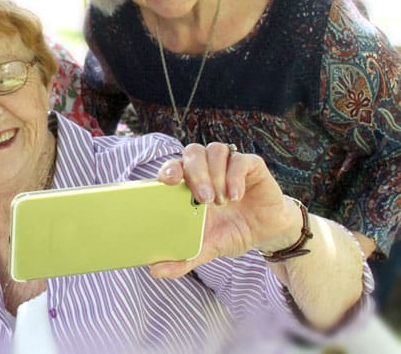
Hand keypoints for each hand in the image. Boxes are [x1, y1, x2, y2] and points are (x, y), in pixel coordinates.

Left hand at [150, 142, 300, 278]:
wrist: (267, 232)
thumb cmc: (231, 232)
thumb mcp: (207, 248)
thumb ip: (183, 258)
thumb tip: (154, 271)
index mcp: (190, 183)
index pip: (174, 166)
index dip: (168, 168)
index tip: (166, 180)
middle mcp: (207, 168)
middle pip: (193, 152)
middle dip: (196, 174)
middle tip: (203, 200)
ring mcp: (229, 164)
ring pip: (215, 151)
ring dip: (215, 175)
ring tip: (221, 201)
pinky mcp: (251, 165)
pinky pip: (240, 159)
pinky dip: (235, 176)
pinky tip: (235, 196)